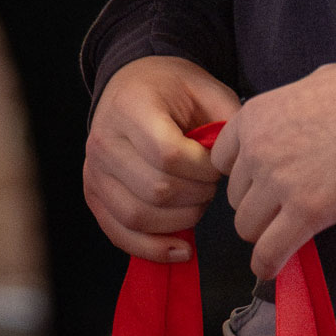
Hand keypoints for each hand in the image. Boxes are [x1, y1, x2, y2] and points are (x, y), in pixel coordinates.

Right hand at [83, 54, 241, 259]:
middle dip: (197, 196)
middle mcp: (104, 140)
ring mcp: (94, 171)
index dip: (203, 170)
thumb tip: (241, 165)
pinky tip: (180, 248)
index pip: (168, 154)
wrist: (133, 85)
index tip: (217, 166)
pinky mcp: (93, 194)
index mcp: (131, 107)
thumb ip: (228, 122)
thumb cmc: (173, 89)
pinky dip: (151, 249)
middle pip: (156, 190)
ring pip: (138, 217)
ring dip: (180, 222)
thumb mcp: (207, 89)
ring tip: (197, 204)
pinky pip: (119, 233)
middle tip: (210, 185)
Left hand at [211, 60, 335, 282]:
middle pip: (235, 197)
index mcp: (253, 118)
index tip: (259, 183)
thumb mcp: (304, 87)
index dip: (242, 176)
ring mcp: (278, 183)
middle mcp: (256, 151)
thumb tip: (288, 124)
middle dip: (255, 205)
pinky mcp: (306, 212)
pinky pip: (270, 250)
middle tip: (282, 208)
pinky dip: (268, 264)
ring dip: (263, 233)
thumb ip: (284, 113)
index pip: (220, 161)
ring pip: (247, 227)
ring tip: (284, 234)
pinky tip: (272, 269)